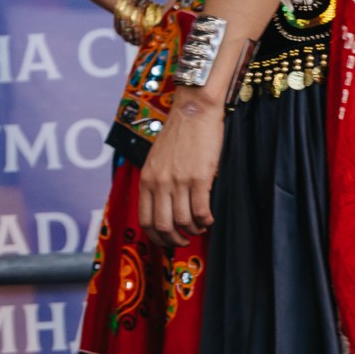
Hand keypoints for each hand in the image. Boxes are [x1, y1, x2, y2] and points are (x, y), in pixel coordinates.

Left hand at [138, 99, 223, 245]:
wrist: (194, 111)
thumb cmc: (179, 136)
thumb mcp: (157, 160)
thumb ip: (157, 182)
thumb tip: (164, 208)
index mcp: (146, 178)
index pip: (145, 219)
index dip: (157, 237)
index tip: (167, 241)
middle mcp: (159, 182)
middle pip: (163, 226)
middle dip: (175, 240)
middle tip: (185, 240)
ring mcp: (178, 181)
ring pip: (184, 222)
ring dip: (194, 230)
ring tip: (200, 226)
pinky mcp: (198, 178)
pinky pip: (201, 212)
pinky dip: (206, 221)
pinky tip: (209, 218)